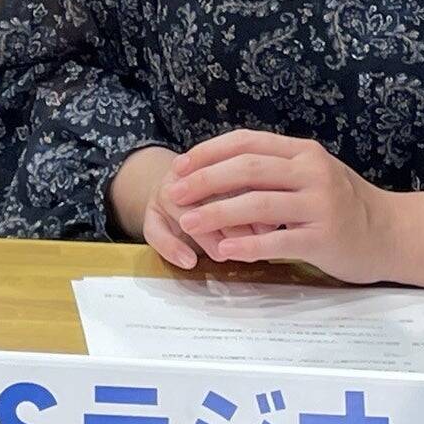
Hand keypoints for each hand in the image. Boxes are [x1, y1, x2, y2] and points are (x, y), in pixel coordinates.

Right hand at [109, 146, 276, 271]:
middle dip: (230, 218)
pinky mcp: (151, 217)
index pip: (230, 172)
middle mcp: (185, 174)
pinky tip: (189, 261)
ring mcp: (166, 194)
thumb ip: (254, 202)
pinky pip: (156, 231)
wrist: (175, 189)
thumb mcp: (237, 191)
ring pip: (182, 210)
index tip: (270, 224)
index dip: (251, 197)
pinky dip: (171, 247)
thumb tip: (273, 223)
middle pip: (205, 191)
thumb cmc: (216, 194)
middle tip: (249, 243)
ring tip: (223, 254)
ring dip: (205, 234)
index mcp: (210, 161)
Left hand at [164, 129, 396, 283]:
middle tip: (175, 193)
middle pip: (248, 169)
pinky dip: (247, 245)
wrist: (390, 233)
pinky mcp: (324, 238)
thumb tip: (216, 169)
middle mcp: (311, 172)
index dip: (209, 152)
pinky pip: (278, 241)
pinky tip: (224, 251)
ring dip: (217, 213)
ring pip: (258, 203)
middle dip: (205, 180)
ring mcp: (319, 204)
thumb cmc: (343, 203)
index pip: (247, 142)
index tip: (180, 166)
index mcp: (303, 152)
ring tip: (188, 222)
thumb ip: (275, 168)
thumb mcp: (311, 173)